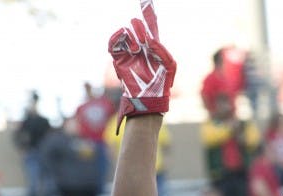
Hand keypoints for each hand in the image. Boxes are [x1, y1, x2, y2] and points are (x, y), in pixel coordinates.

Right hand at [108, 0, 176, 126]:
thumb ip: (161, 49)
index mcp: (153, 46)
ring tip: (137, 48)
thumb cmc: (162, 83)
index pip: (150, 26)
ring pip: (125, 33)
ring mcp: (128, 52)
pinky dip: (116, 37)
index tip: (146, 1)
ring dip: (131, 35)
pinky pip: (113, 44)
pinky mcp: (119, 59)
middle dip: (139, 27)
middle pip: (136, 26)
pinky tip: (124, 37)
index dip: (148, 14)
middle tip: (143, 37)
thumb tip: (148, 40)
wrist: (150, 98)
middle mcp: (140, 46)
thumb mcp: (169, 65)